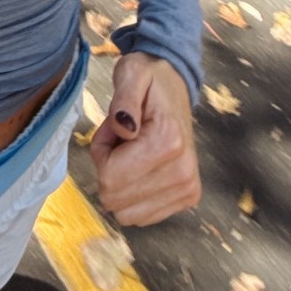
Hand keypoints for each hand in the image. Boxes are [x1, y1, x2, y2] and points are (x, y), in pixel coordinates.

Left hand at [87, 52, 201, 226]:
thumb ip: (123, 98)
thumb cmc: (149, 80)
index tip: (114, 130)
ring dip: (121, 184)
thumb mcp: (131, 73)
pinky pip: (142, 217)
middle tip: (122, 141)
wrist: (176, 85)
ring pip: (127, 213)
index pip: (109, 177)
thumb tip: (123, 128)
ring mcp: (187, 187)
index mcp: (168, 141)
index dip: (102, 153)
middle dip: (108, 170)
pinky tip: (144, 167)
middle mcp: (183, 171)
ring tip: (132, 152)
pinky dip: (135, 194)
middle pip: (115, 199)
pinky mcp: (188, 197)